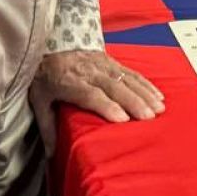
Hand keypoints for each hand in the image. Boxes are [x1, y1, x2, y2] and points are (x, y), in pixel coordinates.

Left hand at [30, 49, 164, 151]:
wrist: (51, 42)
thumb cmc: (45, 74)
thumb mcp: (38, 98)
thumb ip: (46, 125)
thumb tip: (53, 154)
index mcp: (70, 81)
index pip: (91, 94)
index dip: (107, 106)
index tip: (122, 119)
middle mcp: (90, 71)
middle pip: (114, 87)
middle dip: (134, 102)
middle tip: (148, 117)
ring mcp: (103, 65)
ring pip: (127, 79)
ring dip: (144, 93)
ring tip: (158, 109)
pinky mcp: (112, 61)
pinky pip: (132, 72)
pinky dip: (146, 84)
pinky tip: (158, 95)